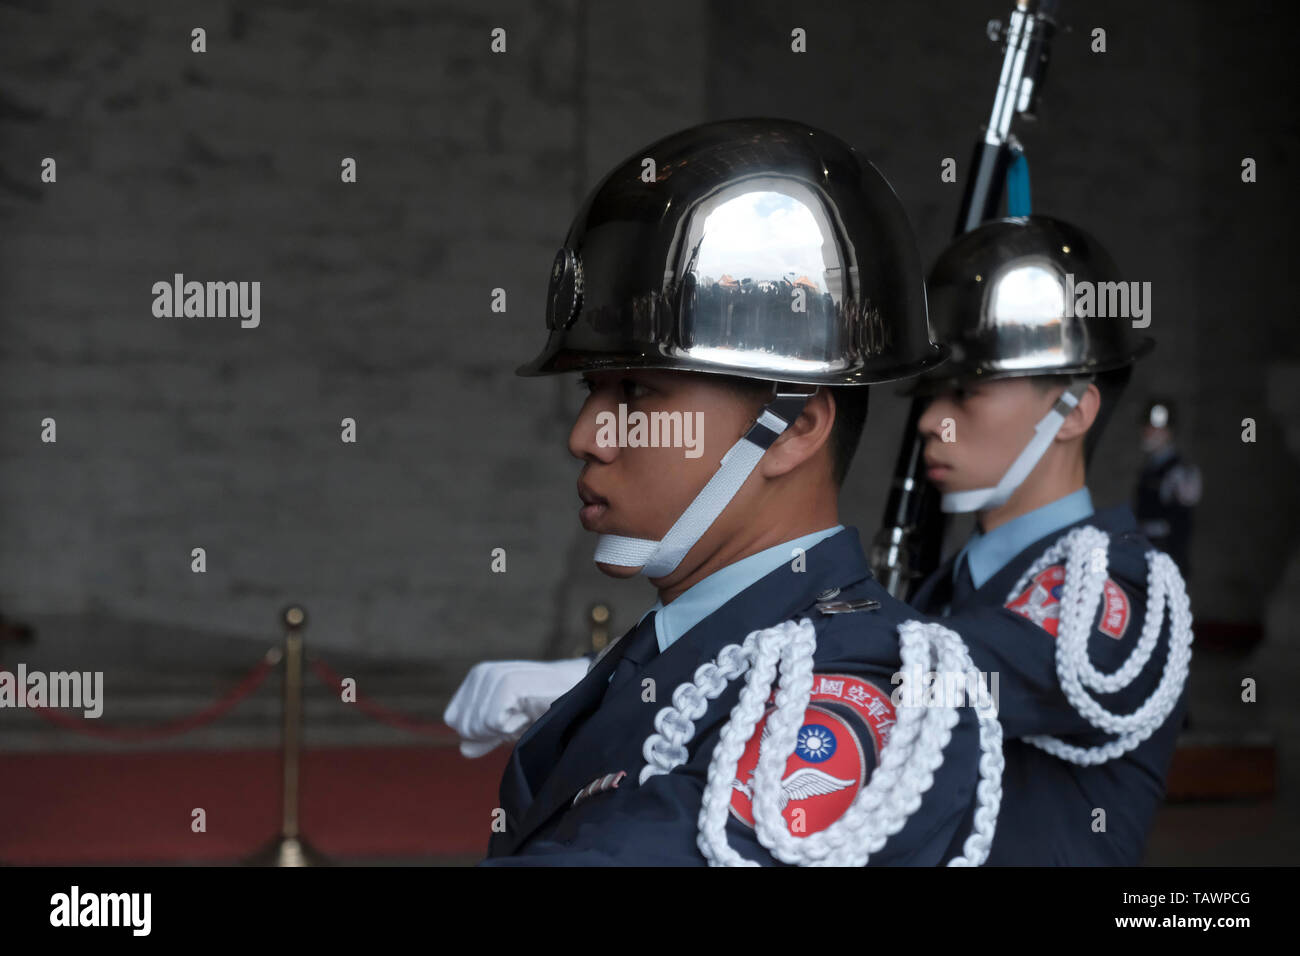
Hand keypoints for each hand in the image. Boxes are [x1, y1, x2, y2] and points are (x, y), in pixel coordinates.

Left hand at [443, 658, 590, 757]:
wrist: (579, 693)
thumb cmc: (545, 707)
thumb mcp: (510, 725)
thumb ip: (485, 735)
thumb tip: (463, 749)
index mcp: (477, 678)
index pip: (454, 719)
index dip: (479, 731)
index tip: (507, 720)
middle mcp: (482, 673)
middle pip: (464, 726)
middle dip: (491, 732)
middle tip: (520, 717)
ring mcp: (494, 675)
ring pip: (477, 726)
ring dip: (505, 729)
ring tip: (527, 712)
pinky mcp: (508, 682)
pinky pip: (492, 723)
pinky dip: (513, 726)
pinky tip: (530, 712)